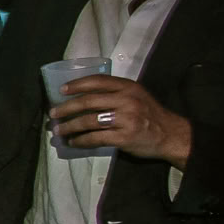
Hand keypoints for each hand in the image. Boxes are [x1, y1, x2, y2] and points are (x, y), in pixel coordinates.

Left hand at [50, 75, 190, 166]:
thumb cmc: (149, 115)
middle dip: (66, 108)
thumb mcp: (136, 96)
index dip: (77, 84)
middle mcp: (127, 100)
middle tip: (52, 114)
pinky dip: (80, 140)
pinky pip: (95, 138)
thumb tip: (81, 96)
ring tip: (58, 130)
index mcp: (128, 87)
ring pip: (89, 121)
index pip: (98, 81)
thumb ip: (115, 93)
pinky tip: (73, 142)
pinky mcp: (124, 137)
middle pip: (88, 101)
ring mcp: (126, 119)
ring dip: (69, 126)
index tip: (61, 90)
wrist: (171, 135)